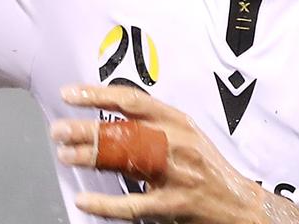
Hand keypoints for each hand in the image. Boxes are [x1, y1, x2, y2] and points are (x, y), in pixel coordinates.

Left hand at [50, 85, 298, 222]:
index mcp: (178, 121)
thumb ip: (152, 123)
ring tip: (64, 155)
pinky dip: (104, 203)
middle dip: (86, 129)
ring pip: (125, 161)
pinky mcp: (173, 205)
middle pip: (123, 131)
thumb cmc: (207, 167)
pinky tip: (85, 199)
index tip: (70, 94)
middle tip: (58, 129)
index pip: (132, 101)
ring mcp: (175, 175)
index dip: (98, 95)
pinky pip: (132, 204)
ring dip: (90, 157)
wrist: (240, 204)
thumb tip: (106, 112)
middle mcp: (177, 143)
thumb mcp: (185, 134)